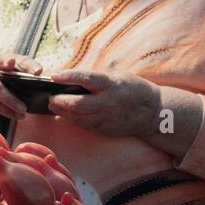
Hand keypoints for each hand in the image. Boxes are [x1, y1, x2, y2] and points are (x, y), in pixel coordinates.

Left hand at [48, 69, 162, 137]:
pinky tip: (66, 114)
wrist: (154, 112)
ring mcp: (108, 118)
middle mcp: (109, 102)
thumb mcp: (116, 76)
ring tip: (53, 105)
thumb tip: (66, 77)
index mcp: (111, 85)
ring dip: (63, 112)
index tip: (53, 75)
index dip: (68, 76)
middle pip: (78, 103)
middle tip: (49, 97)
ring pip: (79, 117)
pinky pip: (85, 125)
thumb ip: (93, 78)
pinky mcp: (106, 129)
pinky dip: (73, 119)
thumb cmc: (131, 88)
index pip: (86, 79)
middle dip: (60, 101)